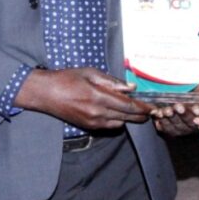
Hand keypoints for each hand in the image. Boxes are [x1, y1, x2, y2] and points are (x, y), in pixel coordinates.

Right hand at [14, 67, 152, 129]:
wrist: (45, 94)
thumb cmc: (66, 79)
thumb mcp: (90, 73)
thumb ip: (112, 81)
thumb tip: (130, 88)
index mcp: (98, 97)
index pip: (128, 105)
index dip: (143, 107)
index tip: (153, 107)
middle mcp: (97, 113)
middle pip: (127, 117)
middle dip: (141, 115)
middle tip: (151, 111)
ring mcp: (92, 122)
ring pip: (119, 124)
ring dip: (129, 118)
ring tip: (136, 111)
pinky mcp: (88, 127)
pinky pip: (109, 126)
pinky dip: (117, 120)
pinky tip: (119, 113)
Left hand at [151, 82, 198, 136]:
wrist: (166, 86)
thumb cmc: (185, 86)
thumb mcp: (196, 85)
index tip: (197, 108)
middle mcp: (192, 124)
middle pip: (189, 122)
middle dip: (184, 114)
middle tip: (179, 107)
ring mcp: (180, 127)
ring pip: (177, 126)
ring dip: (171, 118)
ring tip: (167, 110)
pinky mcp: (167, 128)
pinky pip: (165, 127)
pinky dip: (161, 121)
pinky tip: (158, 113)